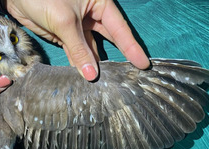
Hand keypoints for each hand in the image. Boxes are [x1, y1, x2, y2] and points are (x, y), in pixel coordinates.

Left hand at [6, 0, 149, 80]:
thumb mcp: (65, 21)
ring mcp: (79, 26)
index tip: (143, 64)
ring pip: (91, 48)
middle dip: (118, 57)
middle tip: (129, 76)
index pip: (119, 28)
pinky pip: (77, 51)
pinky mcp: (66, 35)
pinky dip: (81, 63)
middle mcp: (92, 15)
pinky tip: (87, 75)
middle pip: (109, 39)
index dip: (132, 47)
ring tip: (106, 81)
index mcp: (100, 4)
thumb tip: (92, 74)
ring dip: (96, 64)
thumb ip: (79, 49)